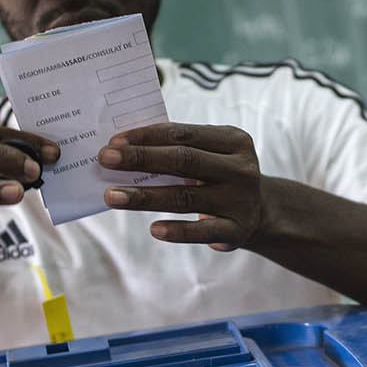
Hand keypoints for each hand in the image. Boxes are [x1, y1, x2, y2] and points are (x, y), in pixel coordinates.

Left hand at [98, 123, 272, 249]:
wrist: (262, 212)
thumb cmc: (220, 176)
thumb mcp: (211, 155)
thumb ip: (179, 149)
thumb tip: (124, 149)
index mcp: (233, 140)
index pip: (183, 134)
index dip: (147, 137)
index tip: (114, 141)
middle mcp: (240, 169)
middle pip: (183, 161)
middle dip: (140, 159)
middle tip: (105, 159)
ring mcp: (240, 200)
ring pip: (185, 197)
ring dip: (144, 196)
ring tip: (112, 196)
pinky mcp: (237, 230)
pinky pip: (202, 231)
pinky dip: (177, 231)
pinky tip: (153, 229)